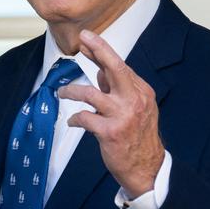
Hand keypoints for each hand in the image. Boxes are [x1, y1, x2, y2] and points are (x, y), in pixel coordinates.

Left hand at [58, 29, 164, 198]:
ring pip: (90, 93)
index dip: (101, 52)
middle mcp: (134, 100)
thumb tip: (99, 69)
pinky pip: (84, 118)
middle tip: (83, 39)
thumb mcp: (135, 108)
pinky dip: (75, 118)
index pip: (119, 66)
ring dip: (71, 91)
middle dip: (98, 50)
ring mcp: (122, 116)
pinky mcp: (109, 132)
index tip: (87, 40)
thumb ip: (117, 89)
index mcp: (141, 92)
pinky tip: (72, 121)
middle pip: (115, 68)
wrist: (147, 169)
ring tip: (62, 93)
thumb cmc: (138, 137)